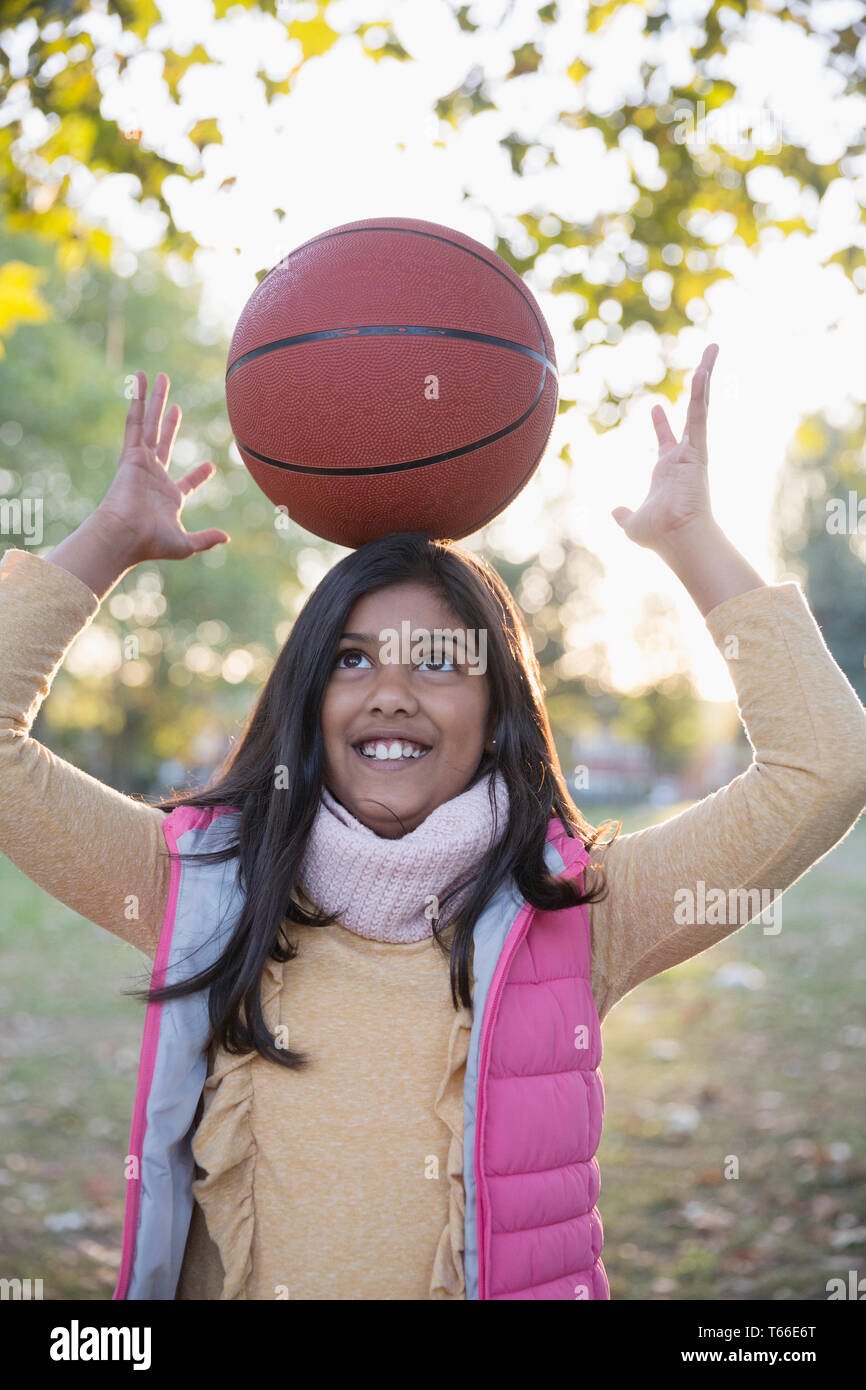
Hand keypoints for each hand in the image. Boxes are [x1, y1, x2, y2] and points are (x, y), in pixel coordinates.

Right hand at [97, 370, 229, 561]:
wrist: (125, 535)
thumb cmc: (152, 543)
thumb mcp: (186, 544)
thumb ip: (205, 539)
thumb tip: (226, 537)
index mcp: (168, 497)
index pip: (186, 483)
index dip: (199, 476)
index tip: (210, 466)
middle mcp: (154, 477)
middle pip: (164, 442)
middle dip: (170, 423)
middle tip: (176, 405)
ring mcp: (142, 462)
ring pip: (149, 424)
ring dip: (155, 400)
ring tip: (161, 377)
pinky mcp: (131, 453)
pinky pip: (135, 421)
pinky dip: (137, 399)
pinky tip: (140, 380)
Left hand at [611, 343, 718, 550]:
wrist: (677, 539)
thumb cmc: (659, 536)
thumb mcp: (632, 523)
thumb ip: (624, 515)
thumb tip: (614, 511)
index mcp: (668, 470)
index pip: (666, 440)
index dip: (660, 423)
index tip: (655, 407)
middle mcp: (683, 457)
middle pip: (691, 414)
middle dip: (696, 387)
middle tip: (703, 364)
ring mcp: (693, 451)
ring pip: (700, 406)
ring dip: (706, 375)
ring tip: (712, 348)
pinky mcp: (698, 450)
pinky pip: (699, 415)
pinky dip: (701, 392)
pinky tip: (703, 369)